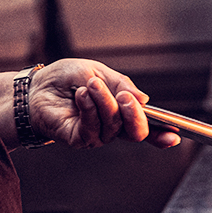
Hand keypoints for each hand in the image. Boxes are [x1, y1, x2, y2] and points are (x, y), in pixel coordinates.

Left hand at [29, 59, 179, 148]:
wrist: (35, 86)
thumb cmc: (66, 79)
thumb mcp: (98, 72)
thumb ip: (121, 85)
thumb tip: (143, 100)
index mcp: (121, 111)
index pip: (146, 125)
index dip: (162, 132)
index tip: (175, 133)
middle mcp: (112, 127)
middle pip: (137, 132)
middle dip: (135, 115)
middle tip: (125, 97)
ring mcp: (96, 135)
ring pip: (114, 126)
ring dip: (105, 102)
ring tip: (91, 85)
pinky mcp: (78, 139)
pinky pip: (93, 129)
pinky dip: (90, 109)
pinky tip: (81, 95)